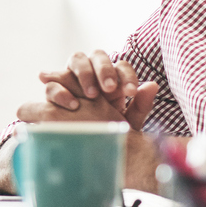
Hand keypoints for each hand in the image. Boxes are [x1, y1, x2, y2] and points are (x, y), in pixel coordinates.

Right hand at [37, 50, 160, 125]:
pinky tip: (72, 104)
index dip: (127, 76)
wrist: (83, 150)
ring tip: (91, 95)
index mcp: (113, 79)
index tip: (131, 93)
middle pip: (98, 56)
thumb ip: (140, 106)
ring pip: (76, 59)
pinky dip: (60, 89)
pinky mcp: (54, 91)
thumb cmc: (109, 133)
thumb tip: (152, 85)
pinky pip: (53, 82)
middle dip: (104, 70)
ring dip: (84, 73)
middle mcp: (93, 74)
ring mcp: (72, 79)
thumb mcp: (128, 124)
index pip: (121, 67)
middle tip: (108, 89)